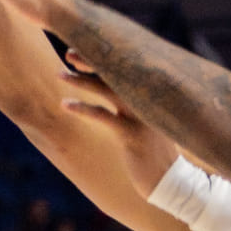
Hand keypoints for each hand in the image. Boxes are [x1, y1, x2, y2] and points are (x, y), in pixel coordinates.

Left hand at [57, 52, 182, 196]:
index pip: (128, 70)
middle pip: (117, 72)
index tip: (86, 48)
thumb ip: (138, 109)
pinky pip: (103, 116)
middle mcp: (148, 101)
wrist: (171, 182)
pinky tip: (65, 104)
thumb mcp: (151, 127)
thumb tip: (120, 97)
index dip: (106, 58)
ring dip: (81, 80)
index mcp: (152, 97)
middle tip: (70, 52)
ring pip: (107, 89)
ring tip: (59, 74)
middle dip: (92, 61)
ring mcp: (141, 117)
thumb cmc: (156, 155)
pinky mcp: (132, 135)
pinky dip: (83, 108)